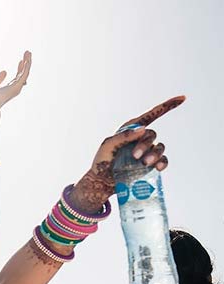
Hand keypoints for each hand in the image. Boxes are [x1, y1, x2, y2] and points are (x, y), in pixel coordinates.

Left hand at [0, 51, 31, 113]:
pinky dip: (26, 66)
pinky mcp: (17, 86)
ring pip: (25, 73)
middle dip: (26, 63)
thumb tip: (4, 72)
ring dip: (28, 62)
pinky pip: (24, 74)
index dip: (20, 68)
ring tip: (28, 52)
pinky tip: (27, 59)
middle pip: (23, 74)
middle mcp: (15, 88)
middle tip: (28, 53)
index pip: (17, 77)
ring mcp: (17, 87)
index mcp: (9, 88)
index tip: (21, 61)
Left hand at [70, 96, 184, 212]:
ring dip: (154, 154)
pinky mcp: (150, 164)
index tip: (183, 98)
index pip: (151, 115)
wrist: (102, 182)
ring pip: (159, 147)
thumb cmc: (102, 161)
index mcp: (130, 129)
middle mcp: (140, 138)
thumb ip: (122, 136)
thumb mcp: (107, 146)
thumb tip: (142, 129)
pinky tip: (158, 167)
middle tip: (135, 156)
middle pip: (152, 135)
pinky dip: (163, 162)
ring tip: (145, 163)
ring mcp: (147, 151)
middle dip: (145, 145)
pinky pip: (163, 160)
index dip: (168, 106)